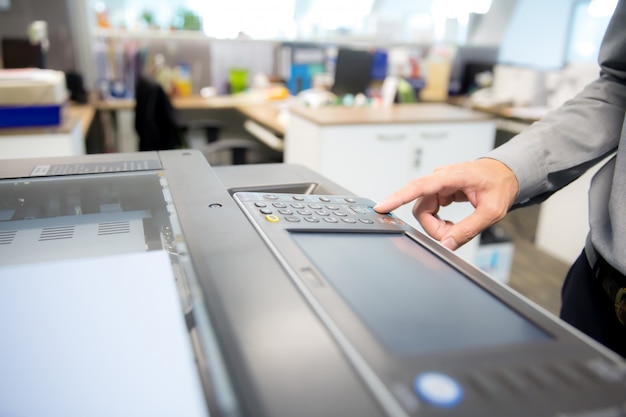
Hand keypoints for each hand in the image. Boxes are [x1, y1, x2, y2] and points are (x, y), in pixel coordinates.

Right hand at [373, 158, 518, 250]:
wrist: (506, 173)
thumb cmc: (500, 185)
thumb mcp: (491, 211)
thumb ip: (468, 229)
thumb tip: (446, 244)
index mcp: (453, 176)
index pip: (419, 186)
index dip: (398, 197)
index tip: (382, 206)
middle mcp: (441, 177)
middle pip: (421, 208)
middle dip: (433, 227)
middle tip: (452, 236)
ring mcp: (438, 184)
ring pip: (423, 211)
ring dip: (436, 226)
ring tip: (455, 229)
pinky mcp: (438, 191)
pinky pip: (429, 210)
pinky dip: (438, 222)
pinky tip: (451, 224)